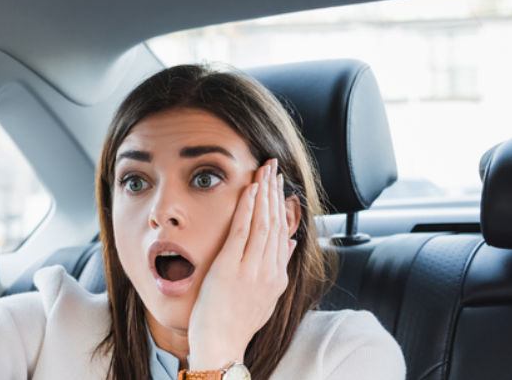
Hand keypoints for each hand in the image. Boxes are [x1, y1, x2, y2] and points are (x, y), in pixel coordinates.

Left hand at [186, 159, 295, 370]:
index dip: (282, 207)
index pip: (283, 234)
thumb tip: (290, 244)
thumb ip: (277, 270)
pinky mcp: (231, 267)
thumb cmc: (236, 323)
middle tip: (274, 167)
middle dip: (275, 192)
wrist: (221, 344)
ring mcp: (251, 268)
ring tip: (264, 171)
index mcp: (277, 277)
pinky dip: (247, 208)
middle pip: (276, 223)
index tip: (280, 187)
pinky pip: (242, 231)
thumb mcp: (266, 298)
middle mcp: (269, 270)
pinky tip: (250, 190)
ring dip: (264, 193)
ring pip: (262, 223)